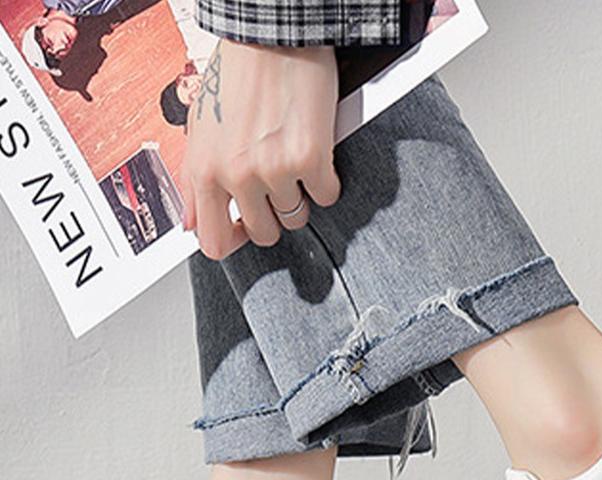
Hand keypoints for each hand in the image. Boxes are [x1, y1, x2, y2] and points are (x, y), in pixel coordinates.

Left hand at [182, 41, 340, 259]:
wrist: (272, 32)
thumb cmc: (238, 74)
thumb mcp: (201, 128)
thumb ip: (195, 179)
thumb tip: (191, 224)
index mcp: (204, 170)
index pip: (214, 242)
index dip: (234, 241)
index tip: (246, 229)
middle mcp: (236, 174)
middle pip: (265, 234)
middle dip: (274, 214)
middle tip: (277, 185)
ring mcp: (274, 169)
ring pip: (297, 216)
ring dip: (300, 195)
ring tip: (294, 160)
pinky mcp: (310, 158)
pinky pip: (327, 195)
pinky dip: (326, 180)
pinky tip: (316, 152)